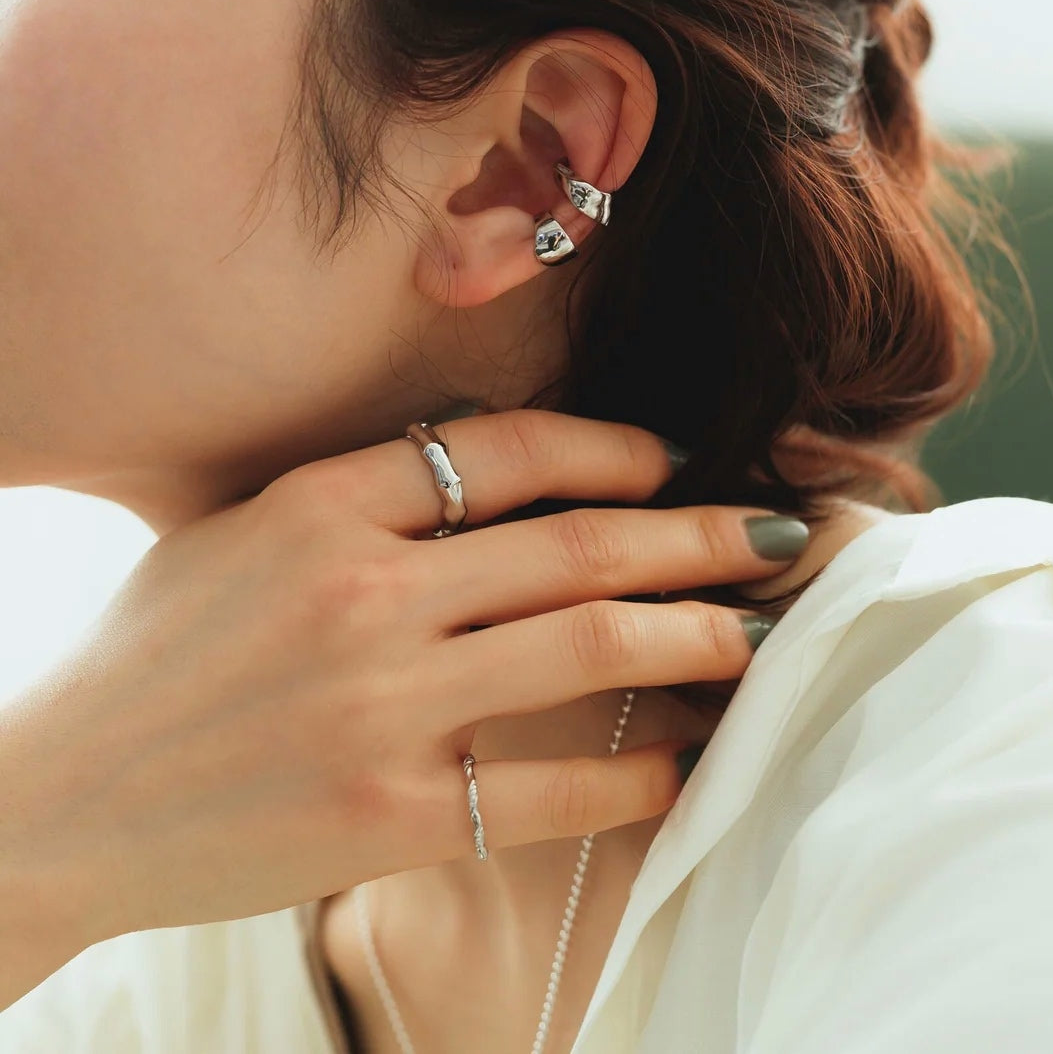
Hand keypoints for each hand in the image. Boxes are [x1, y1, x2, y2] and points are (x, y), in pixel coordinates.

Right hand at [0, 409, 810, 952]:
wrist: (65, 800)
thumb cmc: (152, 658)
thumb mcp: (238, 533)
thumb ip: (358, 499)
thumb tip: (493, 475)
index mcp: (322, 506)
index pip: (505, 447)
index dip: (611, 447)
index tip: (670, 460)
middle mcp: (362, 591)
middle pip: (577, 543)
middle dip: (697, 535)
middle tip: (772, 538)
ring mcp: (379, 706)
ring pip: (588, 645)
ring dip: (694, 635)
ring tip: (751, 634)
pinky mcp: (386, 816)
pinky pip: (549, 788)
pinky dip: (633, 773)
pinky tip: (678, 763)